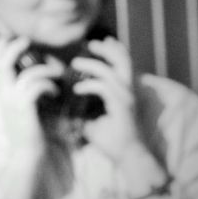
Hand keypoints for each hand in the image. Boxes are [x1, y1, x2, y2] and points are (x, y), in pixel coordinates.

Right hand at [0, 36, 63, 157]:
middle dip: (12, 47)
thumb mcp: (22, 108)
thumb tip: (33, 76)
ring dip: (46, 70)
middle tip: (26, 40)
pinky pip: (37, 86)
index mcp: (2, 94)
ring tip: (57, 74)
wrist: (26, 156)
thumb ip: (23, 92)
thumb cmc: (28, 133)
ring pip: (27, 74)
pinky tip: (56, 92)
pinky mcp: (25, 109)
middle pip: (0, 63)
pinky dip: (49, 85)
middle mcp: (4, 96)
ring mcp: (13, 102)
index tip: (10, 38)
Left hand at [70, 37, 141, 161]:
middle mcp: (130, 92)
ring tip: (75, 63)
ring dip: (92, 64)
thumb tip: (67, 108)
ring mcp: (128, 98)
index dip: (115, 51)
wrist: (128, 156)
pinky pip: (104, 87)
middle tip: (91, 43)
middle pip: (123, 60)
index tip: (103, 42)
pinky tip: (78, 88)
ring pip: (111, 72)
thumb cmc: (114, 141)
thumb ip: (86, 111)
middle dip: (107, 49)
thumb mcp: (95, 121)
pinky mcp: (122, 106)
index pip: (125, 64)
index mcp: (128, 92)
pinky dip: (89, 84)